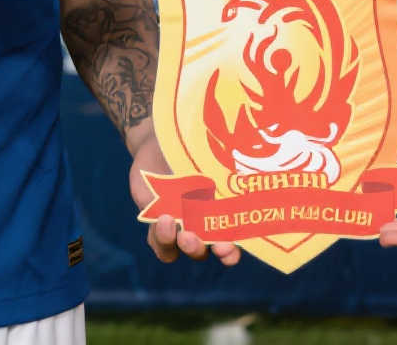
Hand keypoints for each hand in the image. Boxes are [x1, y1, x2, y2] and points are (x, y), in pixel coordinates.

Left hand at [129, 128, 240, 265]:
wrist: (164, 142)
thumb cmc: (196, 147)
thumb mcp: (208, 157)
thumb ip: (219, 167)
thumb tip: (240, 166)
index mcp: (220, 214)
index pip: (229, 245)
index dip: (229, 253)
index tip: (227, 246)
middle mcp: (200, 226)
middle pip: (203, 251)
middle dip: (199, 248)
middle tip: (192, 237)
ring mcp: (177, 225)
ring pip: (177, 249)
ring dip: (175, 242)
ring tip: (169, 220)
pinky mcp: (156, 221)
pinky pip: (156, 240)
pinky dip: (159, 234)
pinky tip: (161, 217)